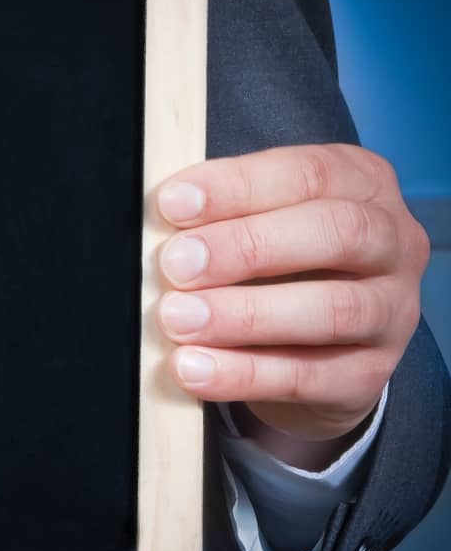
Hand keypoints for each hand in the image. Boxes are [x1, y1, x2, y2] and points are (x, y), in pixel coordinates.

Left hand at [155, 144, 428, 469]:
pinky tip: (194, 369)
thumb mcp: (255, 221)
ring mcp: (392, 311)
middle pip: (335, 233)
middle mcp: (393, 242)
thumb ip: (218, 214)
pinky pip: (310, 376)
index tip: (171, 204)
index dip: (236, 187)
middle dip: (246, 247)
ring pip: (332, 310)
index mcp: (361, 183)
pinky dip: (244, 374)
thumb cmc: (273, 263)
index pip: (307, 174)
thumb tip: (156, 219)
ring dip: (245, 315)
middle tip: (175, 265)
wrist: (314, 345)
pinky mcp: (371, 373)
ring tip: (178, 319)